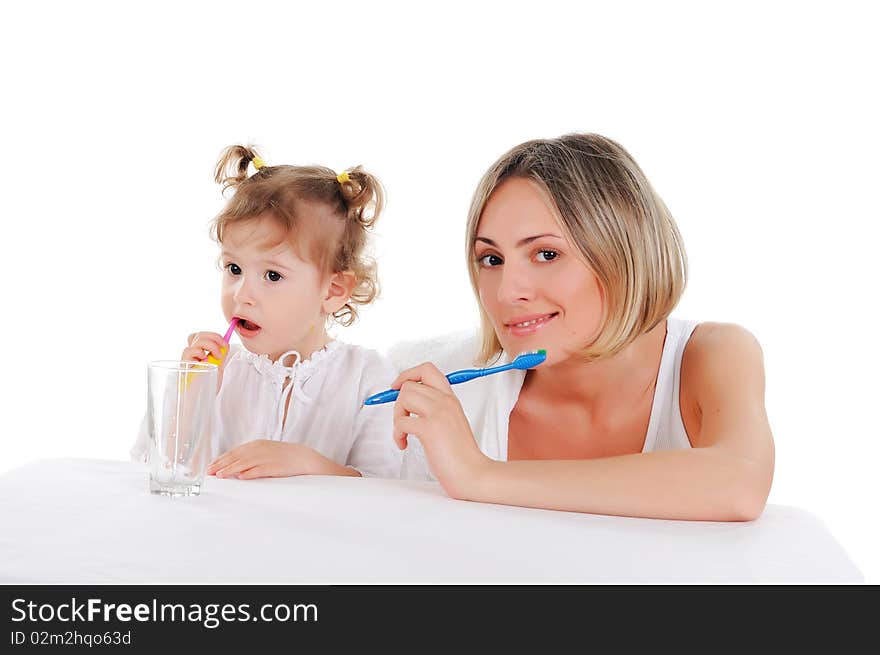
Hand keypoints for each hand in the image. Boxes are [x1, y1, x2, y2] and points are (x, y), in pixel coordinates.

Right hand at [183, 331, 228, 390]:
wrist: (201, 401)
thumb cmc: (207, 388)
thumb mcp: (218, 368)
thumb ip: (220, 356)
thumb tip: (225, 344)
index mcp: (199, 354)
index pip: (200, 336)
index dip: (212, 335)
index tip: (225, 342)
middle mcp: (191, 355)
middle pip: (198, 335)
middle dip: (214, 337)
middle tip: (223, 346)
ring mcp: (187, 359)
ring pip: (196, 340)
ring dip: (211, 345)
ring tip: (217, 357)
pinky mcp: (184, 366)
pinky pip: (188, 351)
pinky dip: (199, 352)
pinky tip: (205, 360)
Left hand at [207, 440, 324, 478]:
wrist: (303, 458)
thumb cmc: (283, 457)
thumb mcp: (265, 452)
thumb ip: (250, 457)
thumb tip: (235, 467)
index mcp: (256, 445)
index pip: (234, 452)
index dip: (221, 459)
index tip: (210, 466)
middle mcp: (259, 449)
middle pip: (236, 457)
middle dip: (221, 465)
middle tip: (209, 472)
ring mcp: (266, 458)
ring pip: (244, 463)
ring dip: (231, 469)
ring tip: (220, 475)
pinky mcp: (274, 466)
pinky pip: (259, 470)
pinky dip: (249, 473)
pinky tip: (241, 477)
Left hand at [391, 362, 490, 498]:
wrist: (473, 473)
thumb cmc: (461, 454)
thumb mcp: (451, 423)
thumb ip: (435, 410)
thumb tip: (409, 403)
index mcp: (450, 398)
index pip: (427, 370)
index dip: (408, 375)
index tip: (397, 387)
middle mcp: (445, 401)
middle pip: (410, 384)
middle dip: (398, 402)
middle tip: (402, 419)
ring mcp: (438, 413)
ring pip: (403, 398)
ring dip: (396, 417)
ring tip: (403, 433)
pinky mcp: (430, 429)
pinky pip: (401, 422)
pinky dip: (397, 434)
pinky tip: (404, 444)